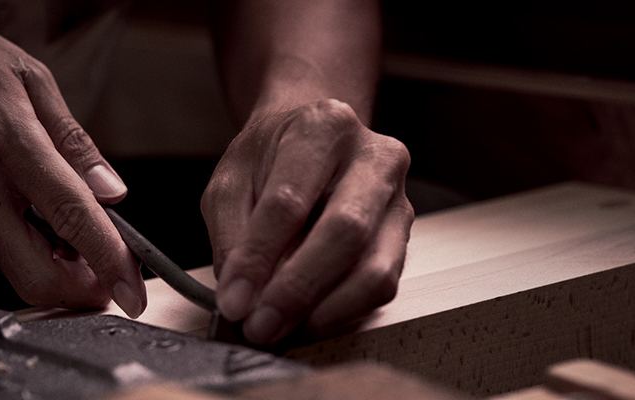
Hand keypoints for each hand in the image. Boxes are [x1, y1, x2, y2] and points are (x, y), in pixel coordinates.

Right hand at [0, 6, 145, 315]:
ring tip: (81, 236)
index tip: (133, 287)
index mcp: (8, 145)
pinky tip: (43, 223)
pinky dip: (30, 251)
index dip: (108, 260)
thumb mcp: (28, 78)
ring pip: (17, 271)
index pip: (71, 218)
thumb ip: (75, 141)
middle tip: (113, 276)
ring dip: (59, 269)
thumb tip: (112, 191)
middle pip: (37, 277)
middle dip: (85, 292)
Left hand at [202, 99, 413, 343]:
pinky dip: (343, 310)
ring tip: (282, 327)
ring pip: (374, 267)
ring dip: (325, 308)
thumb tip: (239, 296)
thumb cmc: (272, 157)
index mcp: (324, 126)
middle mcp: (375, 157)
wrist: (314, 140)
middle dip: (297, 288)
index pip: (290, 200)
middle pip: (345, 231)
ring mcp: (398, 197)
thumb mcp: (232, 180)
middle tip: (260, 324)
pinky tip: (308, 318)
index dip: (258, 256)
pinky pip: (383, 284)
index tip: (234, 299)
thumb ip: (232, 234)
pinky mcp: (403, 234)